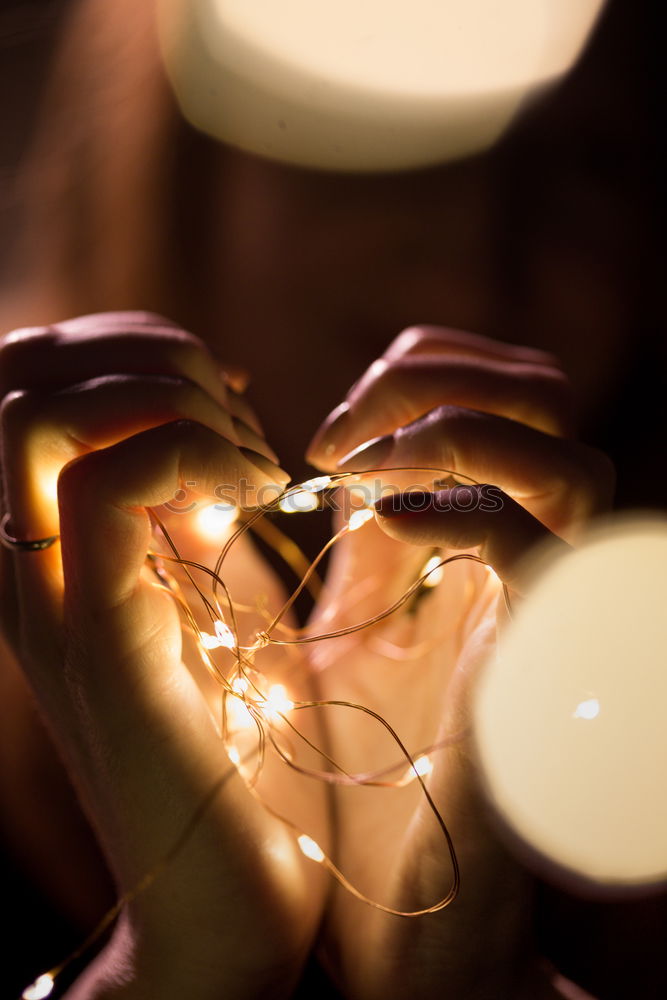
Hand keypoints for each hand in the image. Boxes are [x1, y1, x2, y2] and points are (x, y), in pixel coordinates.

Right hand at [0, 313, 327, 998]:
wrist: (233, 886)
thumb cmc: (244, 737)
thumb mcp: (220, 586)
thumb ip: (196, 502)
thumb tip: (221, 408)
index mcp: (53, 541)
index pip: (32, 374)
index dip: (135, 346)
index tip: (233, 400)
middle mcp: (26, 562)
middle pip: (22, 372)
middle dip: (153, 356)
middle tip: (241, 427)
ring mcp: (50, 601)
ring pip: (38, 415)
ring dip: (169, 404)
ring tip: (248, 468)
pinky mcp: (101, 645)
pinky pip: (105, 492)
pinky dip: (195, 460)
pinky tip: (255, 506)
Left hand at [306, 326, 612, 998]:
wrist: (400, 915)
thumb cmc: (367, 778)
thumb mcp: (352, 630)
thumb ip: (368, 545)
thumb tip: (349, 460)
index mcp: (486, 543)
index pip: (500, 392)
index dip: (420, 373)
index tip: (331, 434)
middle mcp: (531, 563)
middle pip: (544, 397)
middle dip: (435, 380)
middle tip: (343, 437)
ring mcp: (543, 613)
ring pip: (570, 461)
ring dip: (457, 432)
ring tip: (365, 470)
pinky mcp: (535, 669)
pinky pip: (539, 551)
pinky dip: (462, 512)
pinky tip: (384, 523)